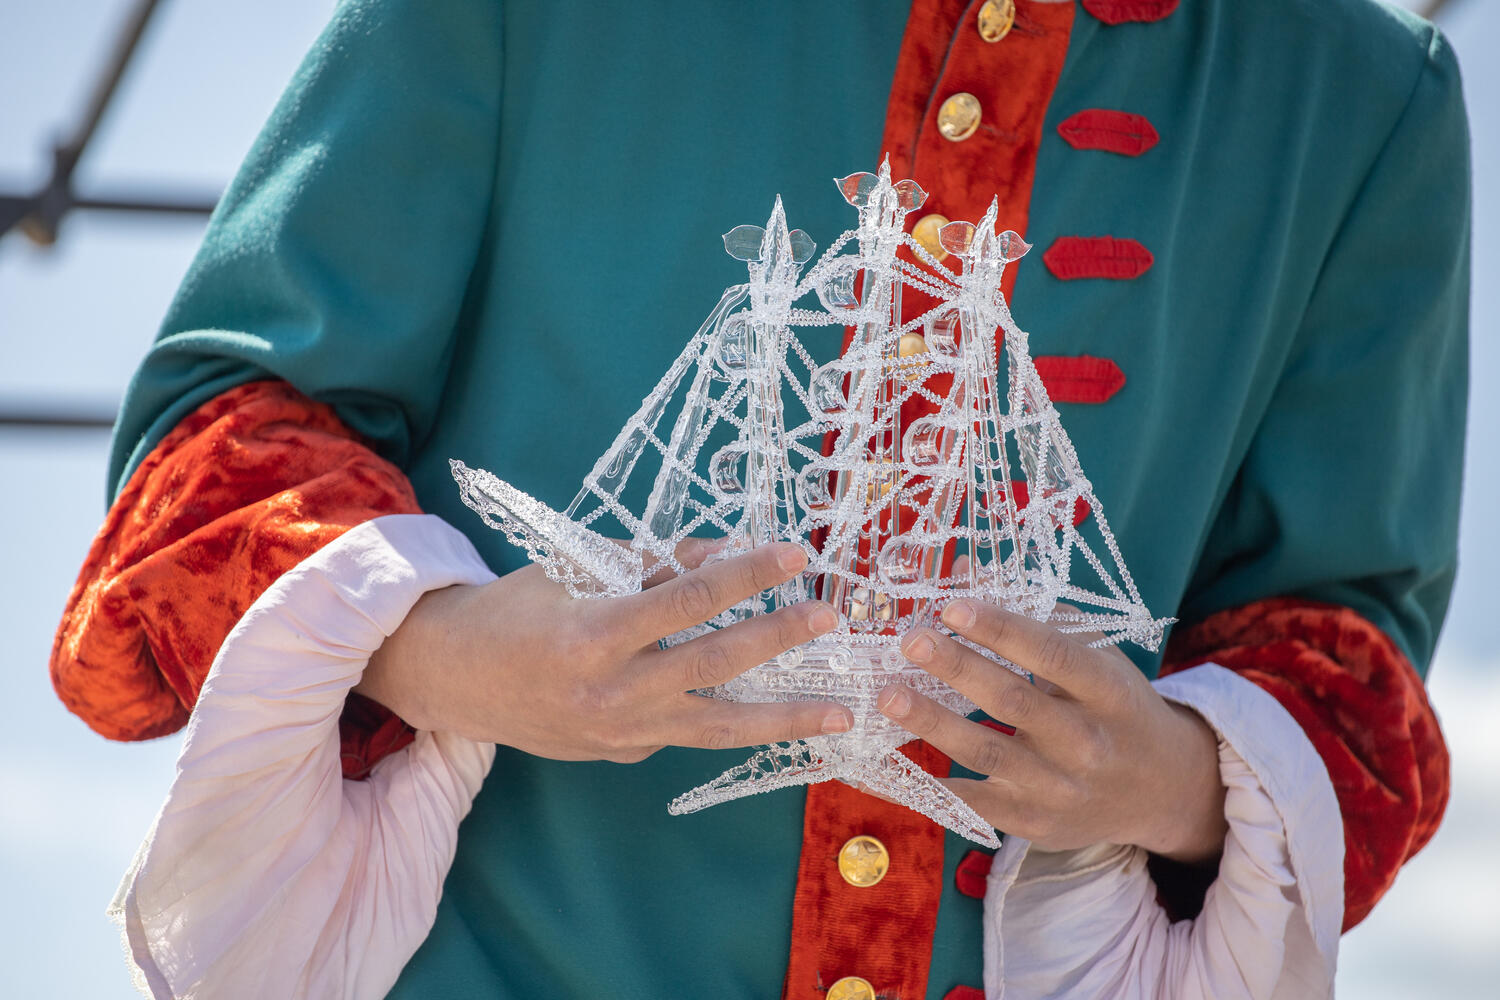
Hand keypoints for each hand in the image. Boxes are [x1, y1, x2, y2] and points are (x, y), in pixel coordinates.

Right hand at [357, 539, 851, 761]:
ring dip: (786, 720)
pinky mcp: (624, 755)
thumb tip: (725, 549)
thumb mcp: (575, 569)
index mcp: (596, 634)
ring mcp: (621, 733)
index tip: (793, 554)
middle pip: (715, 664)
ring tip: (841, 715)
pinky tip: (774, 719)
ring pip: (719, 728)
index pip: (689, 599)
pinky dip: (730, 725)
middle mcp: (613, 692)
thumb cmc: (513, 610)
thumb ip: (652, 562)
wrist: (453, 679)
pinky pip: (687, 736)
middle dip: (779, 638)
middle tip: (829, 618)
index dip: (746, 574)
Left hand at [877, 599, 1226, 863]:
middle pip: (1013, 701)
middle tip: (912, 641)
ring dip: (931, 722)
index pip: (1052, 654)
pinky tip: (880, 765)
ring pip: (985, 751)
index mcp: (1107, 691)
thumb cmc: (1116, 707)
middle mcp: (1085, 742)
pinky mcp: (1031, 821)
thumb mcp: (1098, 657)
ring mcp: (1057, 787)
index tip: (953, 606)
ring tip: (888, 695)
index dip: (1001, 629)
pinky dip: (921, 785)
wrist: (1161, 793)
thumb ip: (1038, 613)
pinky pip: (968, 802)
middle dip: (958, 668)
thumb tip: (963, 570)